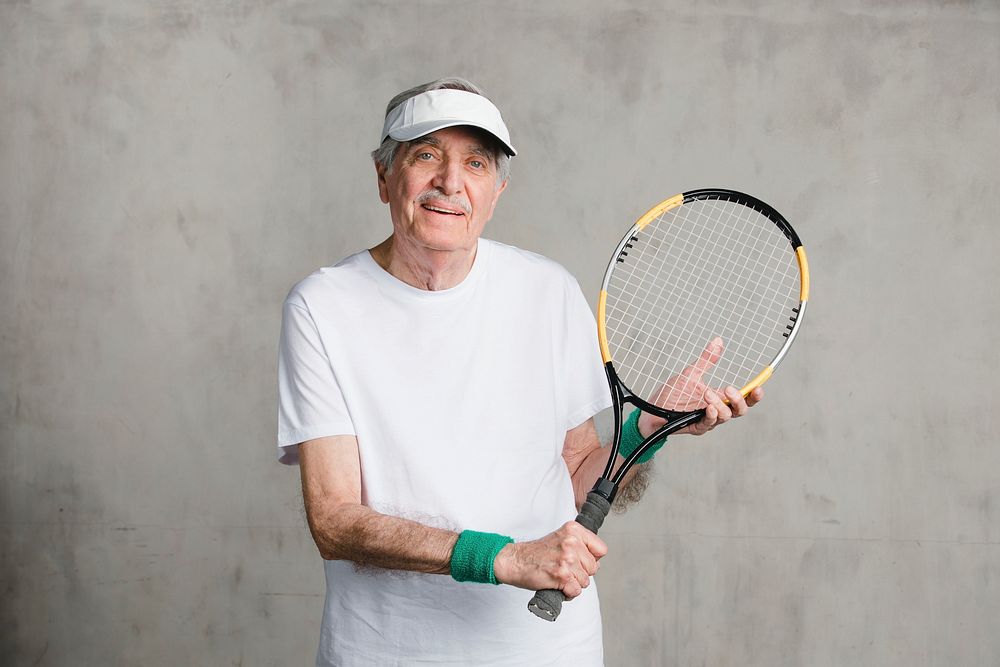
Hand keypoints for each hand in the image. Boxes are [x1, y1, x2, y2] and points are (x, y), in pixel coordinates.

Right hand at [492, 522, 606, 598]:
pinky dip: (567, 593)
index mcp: (573, 530)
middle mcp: (571, 542)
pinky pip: (576, 591)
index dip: (592, 559)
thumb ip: (580, 545)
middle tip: (565, 569)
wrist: (515, 560)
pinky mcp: (562, 575)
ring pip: (585, 581)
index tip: (581, 560)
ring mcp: (567, 558)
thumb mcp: (560, 538)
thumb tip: (597, 561)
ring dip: (573, 583)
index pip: (601, 549)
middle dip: (581, 573)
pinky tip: (557, 585)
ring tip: (559, 576)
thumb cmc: (536, 552)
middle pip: (594, 568)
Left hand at [637, 336, 762, 437]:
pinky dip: (711, 415)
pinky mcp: (696, 427)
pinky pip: (709, 424)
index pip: (742, 397)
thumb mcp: (691, 373)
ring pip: (725, 416)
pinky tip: (709, 407)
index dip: (753, 394)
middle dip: (741, 400)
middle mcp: (716, 409)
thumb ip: (706, 360)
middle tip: (730, 389)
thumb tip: (718, 341)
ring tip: (707, 394)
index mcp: (719, 396)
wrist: (652, 409)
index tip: (759, 387)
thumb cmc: (672, 393)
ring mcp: (707, 419)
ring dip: (720, 404)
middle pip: (739, 410)